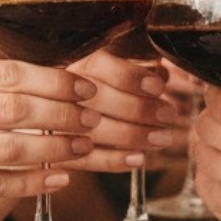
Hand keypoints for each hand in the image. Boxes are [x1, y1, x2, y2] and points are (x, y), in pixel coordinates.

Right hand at [0, 58, 91, 220]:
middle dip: (63, 113)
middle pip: (13, 108)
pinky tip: (58, 178)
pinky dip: (32, 182)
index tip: (86, 87)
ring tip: (83, 148)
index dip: (54, 81)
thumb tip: (48, 80)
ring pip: (8, 148)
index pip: (6, 72)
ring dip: (55, 149)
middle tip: (95, 118)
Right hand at [60, 48, 178, 174]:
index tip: (158, 87)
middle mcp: (57, 88)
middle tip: (168, 114)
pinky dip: (113, 160)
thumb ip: (137, 65)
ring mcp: (52, 120)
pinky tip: (139, 158)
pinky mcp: (54, 150)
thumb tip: (161, 76)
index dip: (129, 77)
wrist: (63, 109)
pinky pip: (83, 160)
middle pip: (96, 98)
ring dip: (130, 136)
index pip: (97, 65)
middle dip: (137, 108)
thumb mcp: (117, 61)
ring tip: (160, 138)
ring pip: (91, 130)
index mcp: (72, 60)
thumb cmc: (102, 81)